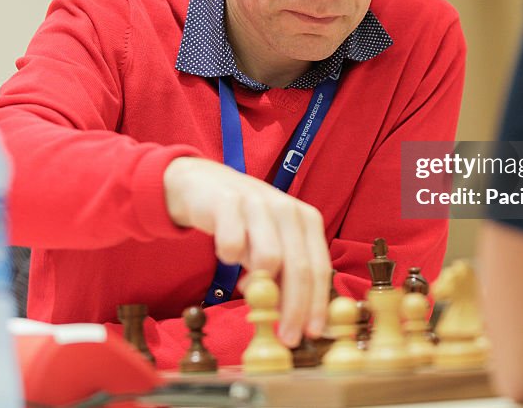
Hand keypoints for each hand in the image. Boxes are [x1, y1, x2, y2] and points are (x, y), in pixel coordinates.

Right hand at [163, 156, 330, 345]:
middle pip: (299, 268)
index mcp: (306, 218)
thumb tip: (299, 318)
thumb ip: (287, 273)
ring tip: (246, 286)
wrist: (203, 185)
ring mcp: (258, 203)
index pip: (319, 268)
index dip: (316, 304)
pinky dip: (229, 257)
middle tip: (286, 337)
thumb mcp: (273, 241)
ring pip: (269, 259)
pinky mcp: (228, 203)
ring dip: (258, 284)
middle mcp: (287, 209)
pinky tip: (226, 254)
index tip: (312, 333)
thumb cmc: (244, 220)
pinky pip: (232, 245)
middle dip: (294, 309)